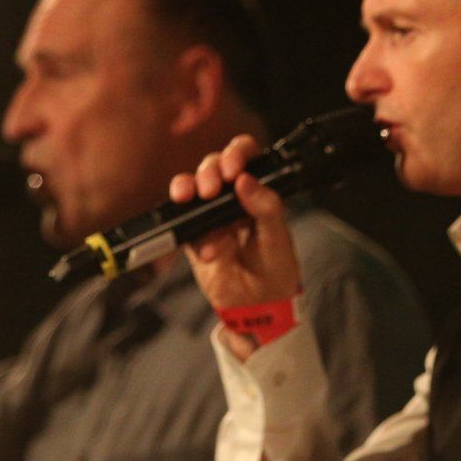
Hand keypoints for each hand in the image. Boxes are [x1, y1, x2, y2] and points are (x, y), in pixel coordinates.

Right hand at [174, 134, 301, 315]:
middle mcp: (232, 198)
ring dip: (189, 189)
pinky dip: (189, 230)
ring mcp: (210, 215)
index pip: (246, 157)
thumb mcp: (278, 238)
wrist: (258, 306)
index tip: (233, 169)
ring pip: (192, 188)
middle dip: (209, 171)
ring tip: (193, 199)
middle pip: (213, 166)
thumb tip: (245, 180)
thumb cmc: (275, 269)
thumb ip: (266, 207)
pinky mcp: (193, 236)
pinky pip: (182, 223)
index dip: (236, 154)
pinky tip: (207, 249)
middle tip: (211, 189)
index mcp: (258, 191)